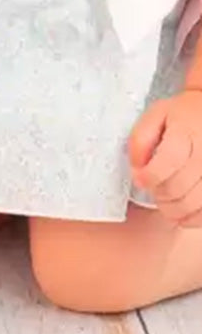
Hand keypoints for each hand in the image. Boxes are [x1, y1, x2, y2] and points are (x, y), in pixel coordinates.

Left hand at [129, 91, 201, 225]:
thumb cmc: (183, 114)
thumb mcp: (156, 114)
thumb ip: (141, 139)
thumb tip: (137, 168)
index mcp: (187, 131)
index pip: (170, 160)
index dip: (151, 175)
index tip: (140, 179)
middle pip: (180, 186)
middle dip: (159, 194)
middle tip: (153, 189)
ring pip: (196, 202)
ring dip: (174, 209)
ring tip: (165, 202)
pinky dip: (194, 219)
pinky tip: (183, 214)